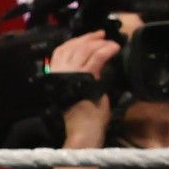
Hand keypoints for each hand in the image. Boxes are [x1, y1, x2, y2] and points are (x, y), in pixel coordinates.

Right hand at [50, 28, 119, 152]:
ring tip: (111, 43)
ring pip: (84, 51)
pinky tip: (114, 49)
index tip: (90, 37)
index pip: (61, 51)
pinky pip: (95, 59)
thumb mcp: (82, 91)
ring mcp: (69, 76)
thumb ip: (84, 76)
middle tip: (102, 35)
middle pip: (72, 47)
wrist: (83, 133)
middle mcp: (58, 74)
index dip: (76, 41)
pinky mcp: (83, 79)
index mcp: (55, 77)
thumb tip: (96, 63)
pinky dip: (106, 51)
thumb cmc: (84, 117)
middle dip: (89, 38)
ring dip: (99, 44)